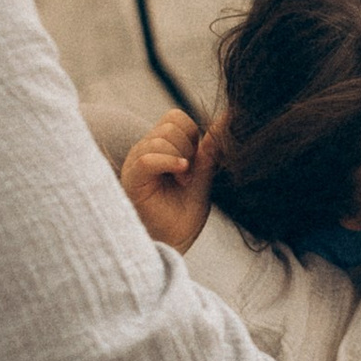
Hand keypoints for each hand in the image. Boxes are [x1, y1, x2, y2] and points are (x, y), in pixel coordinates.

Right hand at [121, 107, 219, 252]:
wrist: (173, 242)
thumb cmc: (184, 214)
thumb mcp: (202, 177)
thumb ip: (209, 150)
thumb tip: (228, 119)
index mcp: (159, 148)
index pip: (175, 117)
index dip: (193, 134)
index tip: (197, 161)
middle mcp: (145, 151)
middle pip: (170, 124)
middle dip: (188, 146)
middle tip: (189, 175)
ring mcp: (136, 163)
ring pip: (160, 138)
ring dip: (180, 158)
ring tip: (182, 182)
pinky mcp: (132, 178)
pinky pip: (148, 158)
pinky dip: (169, 162)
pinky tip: (181, 175)